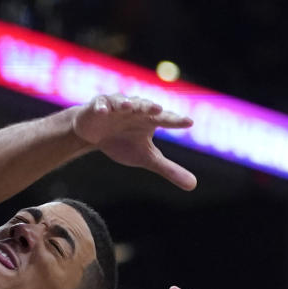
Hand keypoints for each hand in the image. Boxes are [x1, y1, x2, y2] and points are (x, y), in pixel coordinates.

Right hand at [72, 95, 196, 190]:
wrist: (94, 135)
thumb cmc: (123, 142)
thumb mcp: (147, 157)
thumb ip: (169, 169)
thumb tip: (193, 186)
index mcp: (150, 120)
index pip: (166, 119)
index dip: (177, 120)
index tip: (189, 123)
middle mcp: (136, 109)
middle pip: (145, 107)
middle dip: (149, 107)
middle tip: (158, 109)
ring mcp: (117, 106)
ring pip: (123, 102)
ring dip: (125, 103)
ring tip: (128, 106)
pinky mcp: (99, 106)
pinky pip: (101, 105)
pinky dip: (102, 108)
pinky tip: (103, 112)